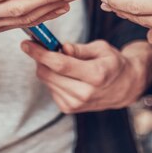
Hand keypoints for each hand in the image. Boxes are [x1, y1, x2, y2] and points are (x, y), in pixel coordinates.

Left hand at [21, 40, 151, 112]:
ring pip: (46, 80)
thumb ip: (80, 49)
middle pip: (48, 74)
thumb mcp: (101, 48)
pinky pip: (50, 88)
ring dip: (47, 67)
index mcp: (96, 75)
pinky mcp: (69, 108)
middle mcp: (85, 93)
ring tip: (63, 61)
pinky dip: (53, 77)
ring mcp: (76, 103)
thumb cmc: (112, 63)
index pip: (60, 64)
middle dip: (40, 58)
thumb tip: (62, 48)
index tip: (27, 44)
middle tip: (43, 46)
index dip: (40, 53)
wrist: (124, 87)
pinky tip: (66, 74)